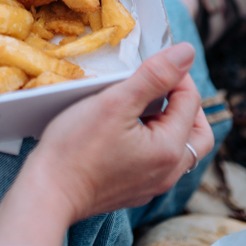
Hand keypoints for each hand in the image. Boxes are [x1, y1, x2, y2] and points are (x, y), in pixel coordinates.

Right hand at [0, 43, 213, 245]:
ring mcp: (152, 186)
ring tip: (144, 107)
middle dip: (185, 104)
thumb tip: (187, 52)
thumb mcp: (115, 101)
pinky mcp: (135, 191)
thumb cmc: (76, 148)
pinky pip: (158, 164)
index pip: (191, 101)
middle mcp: (169, 173)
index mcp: (170, 150)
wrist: (48, 193)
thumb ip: (155, 76)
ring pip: (179, 150)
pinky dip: (153, 143)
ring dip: (170, 124)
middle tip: (163, 86)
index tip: (153, 62)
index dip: (176, 74)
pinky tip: (127, 131)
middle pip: (197, 132)